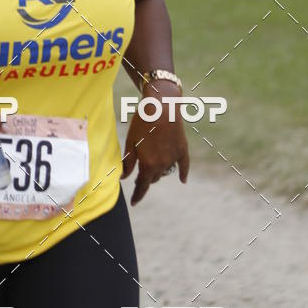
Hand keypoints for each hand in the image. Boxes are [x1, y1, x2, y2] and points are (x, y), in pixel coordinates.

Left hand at [121, 82, 188, 204]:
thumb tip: (123, 178)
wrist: (162, 105)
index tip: (134, 202)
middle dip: (146, 179)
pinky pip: (183, 166)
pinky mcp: (183, 150)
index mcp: (148, 164)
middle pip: (154, 178)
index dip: (138, 195)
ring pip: (165, 172)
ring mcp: (174, 158)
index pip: (143, 186)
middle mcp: (163, 164)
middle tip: (139, 178)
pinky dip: (182, 173)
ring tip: (151, 168)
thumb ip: (128, 162)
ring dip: (158, 172)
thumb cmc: (142, 122)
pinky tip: (182, 180)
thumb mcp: (131, 141)